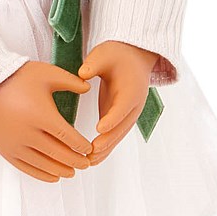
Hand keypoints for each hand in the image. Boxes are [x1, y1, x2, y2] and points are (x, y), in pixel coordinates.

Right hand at [0, 60, 93, 182]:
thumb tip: (89, 88)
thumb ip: (70, 81)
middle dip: (75, 160)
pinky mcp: (5, 150)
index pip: (67, 136)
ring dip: (61, 170)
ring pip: (44, 164)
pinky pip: (26, 168)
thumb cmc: (16, 77)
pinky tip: (54, 176)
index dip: (81, 145)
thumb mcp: (46, 73)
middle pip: (58, 154)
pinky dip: (42, 174)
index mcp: (41, 115)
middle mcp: (28, 133)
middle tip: (87, 163)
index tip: (89, 148)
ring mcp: (15, 144)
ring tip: (73, 171)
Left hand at [78, 41, 157, 164]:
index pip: (122, 107)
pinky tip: (92, 159)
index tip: (99, 129)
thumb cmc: (116, 55)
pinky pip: (114, 136)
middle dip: (107, 140)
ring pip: (119, 135)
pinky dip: (106, 148)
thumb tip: (82, 73)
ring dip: (106, 149)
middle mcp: (134, 105)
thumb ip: (94, 63)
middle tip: (91, 151)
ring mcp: (129, 114)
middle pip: (122, 126)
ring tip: (89, 161)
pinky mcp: (120, 118)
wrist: (132, 58)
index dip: (112, 118)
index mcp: (132, 89)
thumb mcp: (104, 54)